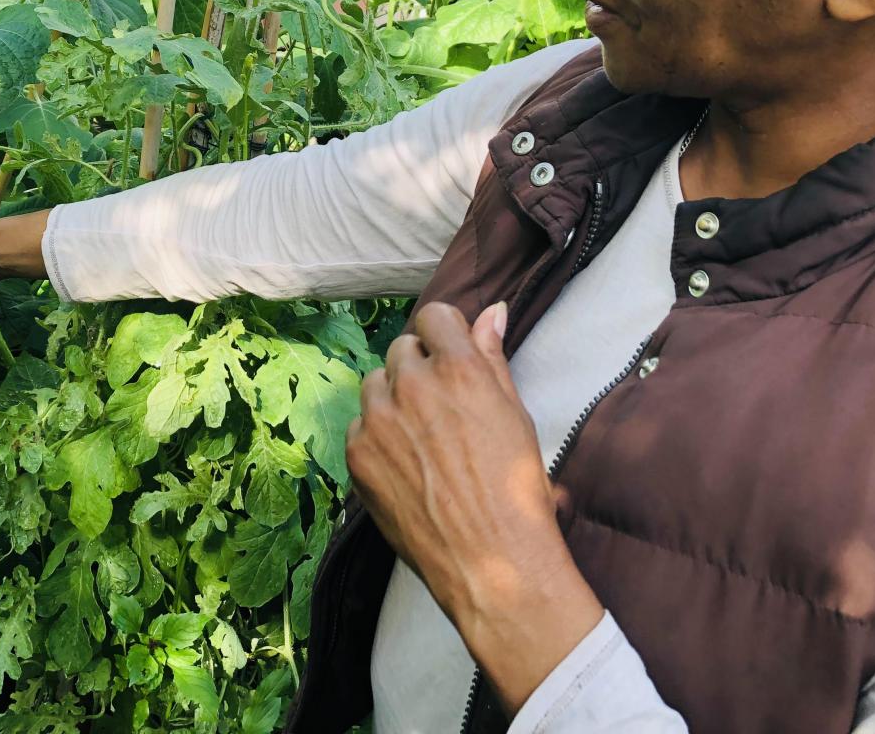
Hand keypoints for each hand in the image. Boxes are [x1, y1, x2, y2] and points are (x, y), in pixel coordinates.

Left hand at [345, 301, 603, 711]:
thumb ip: (494, 358)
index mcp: (459, 369)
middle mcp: (414, 385)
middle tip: (440, 408)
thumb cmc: (516, 491)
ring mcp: (379, 419)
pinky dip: (377, 436)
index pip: (434, 317)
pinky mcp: (358, 453)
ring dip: (394, 398)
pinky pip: (360, 424)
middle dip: (419, 369)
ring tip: (421, 438)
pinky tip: (405, 464)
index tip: (450, 356)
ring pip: (376, 383)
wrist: (492, 562)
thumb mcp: (516, 416)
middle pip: (402, 349)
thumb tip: (492, 311)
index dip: (444, 335)